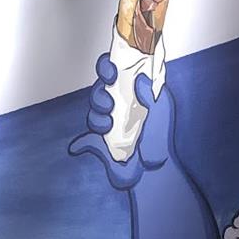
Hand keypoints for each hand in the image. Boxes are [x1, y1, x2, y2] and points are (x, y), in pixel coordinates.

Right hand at [70, 54, 174, 188]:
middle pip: (98, 92)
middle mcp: (116, 107)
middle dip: (100, 95)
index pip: (113, 74)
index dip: (107, 68)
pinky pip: (85, 141)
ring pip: (93, 114)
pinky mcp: (100, 144)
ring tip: (109, 125)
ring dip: (98, 118)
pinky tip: (76, 147)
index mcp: (129, 95)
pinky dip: (79, 144)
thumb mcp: (162, 113)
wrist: (156, 170)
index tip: (110, 71)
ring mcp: (107, 125)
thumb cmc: (159, 139)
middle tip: (110, 104)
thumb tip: (140, 77)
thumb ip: (151, 94)